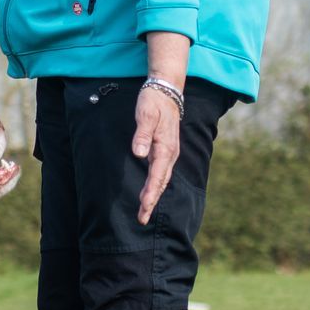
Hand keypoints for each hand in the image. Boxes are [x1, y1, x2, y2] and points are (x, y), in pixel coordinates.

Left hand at [132, 84, 181, 224]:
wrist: (167, 90)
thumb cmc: (154, 102)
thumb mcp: (145, 115)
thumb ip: (142, 135)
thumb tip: (139, 154)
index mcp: (165, 147)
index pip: (157, 175)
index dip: (150, 192)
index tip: (143, 206)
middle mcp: (169, 153)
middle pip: (161, 182)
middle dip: (151, 201)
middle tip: (142, 219)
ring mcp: (168, 152)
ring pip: (161, 179)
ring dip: (153, 196)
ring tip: (144, 212)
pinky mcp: (165, 150)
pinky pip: (160, 172)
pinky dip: (155, 185)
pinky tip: (150, 193)